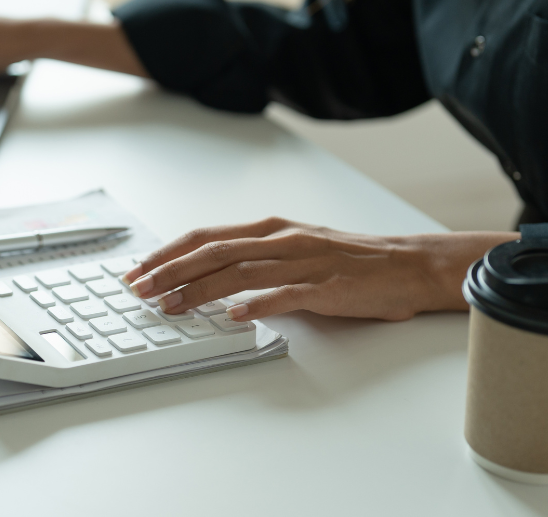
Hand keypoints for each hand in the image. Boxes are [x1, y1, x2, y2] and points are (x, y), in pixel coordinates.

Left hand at [122, 218, 518, 321]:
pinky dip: (257, 305)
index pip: (206, 237)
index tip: (138, 270)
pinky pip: (287, 296)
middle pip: (214, 252)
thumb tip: (208, 278)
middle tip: (139, 289)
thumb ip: (255, 259)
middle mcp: (282, 240)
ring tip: (171, 306)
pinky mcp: (328, 288)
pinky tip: (234, 317)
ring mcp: (305, 262)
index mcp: (271, 229)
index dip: (168, 253)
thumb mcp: (294, 249)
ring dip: (200, 291)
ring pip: (241, 272)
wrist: (409, 265)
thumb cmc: (350, 261)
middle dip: (170, 270)